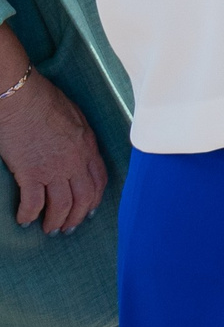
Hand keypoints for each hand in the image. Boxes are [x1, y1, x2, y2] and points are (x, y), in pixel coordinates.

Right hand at [0, 68, 104, 234]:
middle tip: (69, 228)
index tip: (90, 209)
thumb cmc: (44, 100)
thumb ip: (81, 137)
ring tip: (50, 230)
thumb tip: (81, 149)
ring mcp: (54, 169)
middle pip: (84, 198)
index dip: (95, 199)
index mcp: (88, 146)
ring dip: (56, 222)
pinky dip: (29, 215)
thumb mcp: (76, 117)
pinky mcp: (31, 173)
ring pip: (62, 206)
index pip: (99, 180)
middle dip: (78, 217)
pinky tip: (24, 220)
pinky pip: (34, 203)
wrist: (21, 97)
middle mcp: (76, 161)